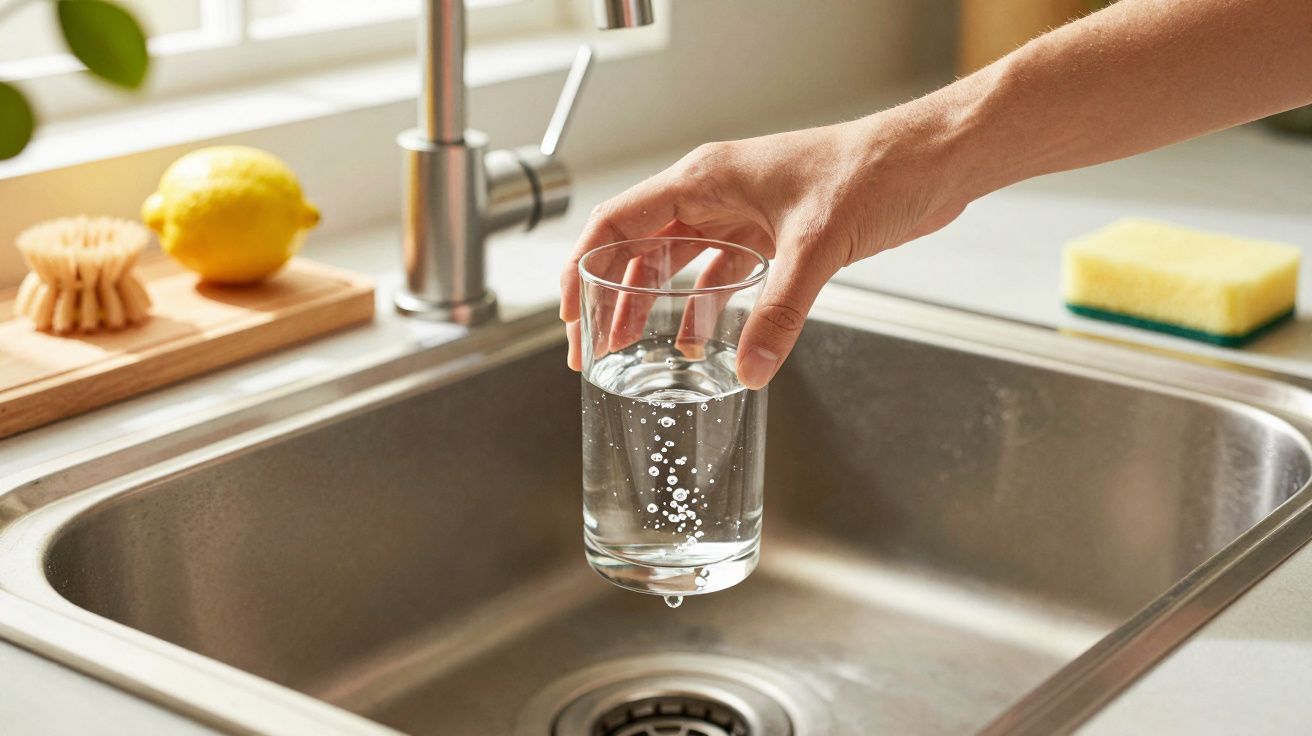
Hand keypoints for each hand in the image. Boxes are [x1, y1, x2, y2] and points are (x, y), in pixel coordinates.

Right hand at [560, 108, 970, 387]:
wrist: (929, 160)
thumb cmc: (875, 171)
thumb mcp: (818, 244)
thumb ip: (779, 310)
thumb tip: (749, 368)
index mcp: (704, 180)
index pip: (618, 223)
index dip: (583, 270)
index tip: (571, 316)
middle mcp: (714, 194)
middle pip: (638, 248)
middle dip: (611, 298)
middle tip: (595, 348)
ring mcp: (741, 212)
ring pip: (676, 262)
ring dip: (653, 305)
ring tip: (636, 350)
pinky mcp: (772, 233)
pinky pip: (721, 273)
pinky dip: (705, 307)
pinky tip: (704, 341)